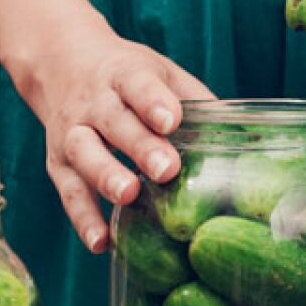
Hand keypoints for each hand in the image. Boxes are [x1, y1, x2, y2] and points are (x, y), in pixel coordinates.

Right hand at [10, 20, 214, 252]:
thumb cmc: (127, 77)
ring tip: (128, 196)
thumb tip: (248, 136)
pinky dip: (83, 219)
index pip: (138, 84)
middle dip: (139, 146)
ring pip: (85, 154)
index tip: (172, 120)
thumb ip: (196, 100)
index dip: (154, 102)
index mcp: (124, 75)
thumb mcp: (161, 73)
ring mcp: (73, 133)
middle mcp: (94, 103)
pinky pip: (69, 193)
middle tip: (166, 169)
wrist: (60, 63)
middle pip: (114, 122)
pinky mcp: (57, 164)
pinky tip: (102, 243)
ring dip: (106, 177)